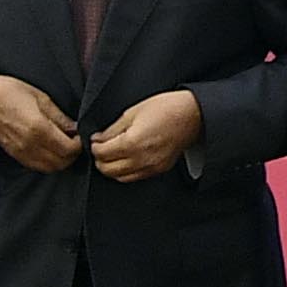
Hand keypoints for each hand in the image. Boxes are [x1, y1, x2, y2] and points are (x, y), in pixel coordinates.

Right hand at [0, 75, 83, 173]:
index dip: (80, 144)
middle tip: (75, 141)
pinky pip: (38, 166)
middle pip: (62, 162)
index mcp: (38, 128)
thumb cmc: (10, 93)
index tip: (81, 135)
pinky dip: (49, 162)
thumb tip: (75, 129)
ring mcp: (21, 152)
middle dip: (73, 154)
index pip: (69, 149)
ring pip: (50, 168)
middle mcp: (30, 145)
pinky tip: (51, 149)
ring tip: (64, 145)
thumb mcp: (41, 98)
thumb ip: (60, 117)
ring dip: (62, 160)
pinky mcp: (15, 155)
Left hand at [86, 88, 203, 181]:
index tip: (95, 141)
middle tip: (100, 149)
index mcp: (132, 142)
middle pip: (108, 169)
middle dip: (100, 160)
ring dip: (112, 168)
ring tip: (111, 156)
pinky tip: (126, 161)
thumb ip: (112, 129)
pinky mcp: (159, 169)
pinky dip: (126, 172)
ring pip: (120, 178)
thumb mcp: (132, 112)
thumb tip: (98, 138)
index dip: (94, 147)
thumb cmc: (166, 108)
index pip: (102, 154)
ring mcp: (151, 167)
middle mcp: (141, 159)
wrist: (193, 115)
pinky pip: (135, 177)